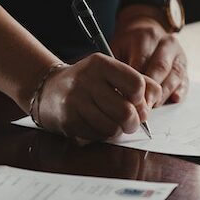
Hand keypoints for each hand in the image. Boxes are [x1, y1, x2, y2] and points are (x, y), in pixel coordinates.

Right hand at [36, 53, 161, 140]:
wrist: (49, 89)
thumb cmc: (89, 82)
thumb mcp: (112, 72)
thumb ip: (139, 83)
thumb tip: (150, 106)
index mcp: (101, 64)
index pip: (136, 84)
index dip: (142, 98)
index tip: (136, 101)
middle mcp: (87, 80)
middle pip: (126, 112)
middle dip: (133, 122)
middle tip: (130, 121)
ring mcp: (75, 101)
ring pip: (113, 128)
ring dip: (117, 130)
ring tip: (112, 122)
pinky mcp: (68, 120)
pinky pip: (98, 136)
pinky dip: (102, 134)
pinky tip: (95, 124)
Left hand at [111, 13, 188, 105]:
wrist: (145, 31)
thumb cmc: (128, 45)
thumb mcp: (118, 48)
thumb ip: (117, 67)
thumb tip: (116, 91)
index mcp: (146, 37)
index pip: (142, 61)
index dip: (135, 83)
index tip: (128, 99)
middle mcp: (166, 43)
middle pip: (160, 68)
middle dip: (151, 91)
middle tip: (141, 108)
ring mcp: (178, 54)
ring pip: (175, 76)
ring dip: (164, 94)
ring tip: (152, 107)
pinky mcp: (185, 65)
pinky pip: (185, 80)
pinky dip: (180, 91)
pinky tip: (173, 99)